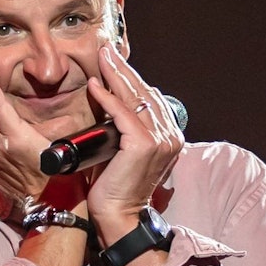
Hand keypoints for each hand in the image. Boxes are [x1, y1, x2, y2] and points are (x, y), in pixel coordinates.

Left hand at [85, 45, 183, 244]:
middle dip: (124, 69)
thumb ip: (127, 127)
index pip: (150, 98)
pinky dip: (108, 98)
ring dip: (116, 75)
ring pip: (135, 99)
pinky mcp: (144, 145)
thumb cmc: (117, 186)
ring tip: (102, 58)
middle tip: (107, 50)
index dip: (131, 78)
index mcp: (170, 136)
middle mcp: (170, 136)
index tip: (114, 60)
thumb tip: (113, 101)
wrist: (119, 215)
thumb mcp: (124, 150)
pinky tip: (95, 85)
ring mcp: (160, 140)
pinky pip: (123, 114)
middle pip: (145, 93)